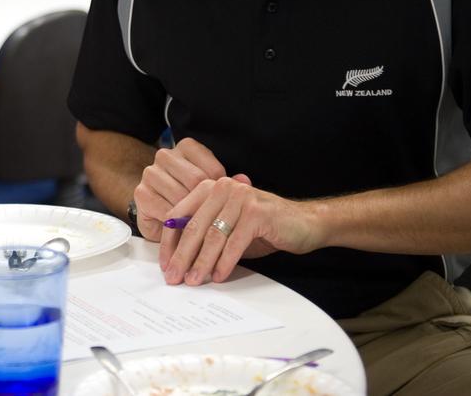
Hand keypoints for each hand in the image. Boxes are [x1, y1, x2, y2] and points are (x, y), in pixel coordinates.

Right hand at [133, 138, 231, 240]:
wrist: (160, 216)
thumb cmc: (190, 201)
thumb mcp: (211, 191)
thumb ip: (228, 185)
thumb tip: (245, 179)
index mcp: (186, 147)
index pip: (212, 168)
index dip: (221, 192)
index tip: (224, 206)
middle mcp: (166, 156)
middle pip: (196, 180)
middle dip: (207, 204)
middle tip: (215, 221)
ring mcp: (151, 173)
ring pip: (181, 196)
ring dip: (192, 216)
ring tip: (201, 228)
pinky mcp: (142, 193)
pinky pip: (166, 210)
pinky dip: (178, 224)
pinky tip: (184, 230)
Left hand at [158, 175, 321, 285]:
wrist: (305, 223)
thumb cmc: (262, 228)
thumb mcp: (227, 228)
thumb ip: (204, 236)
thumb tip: (178, 261)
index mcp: (209, 188)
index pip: (179, 215)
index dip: (170, 242)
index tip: (165, 265)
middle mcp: (223, 188)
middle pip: (193, 226)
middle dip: (182, 256)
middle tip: (174, 278)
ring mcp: (240, 198)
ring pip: (212, 236)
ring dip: (201, 263)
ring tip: (193, 281)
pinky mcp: (257, 213)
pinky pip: (234, 243)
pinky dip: (225, 262)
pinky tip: (219, 276)